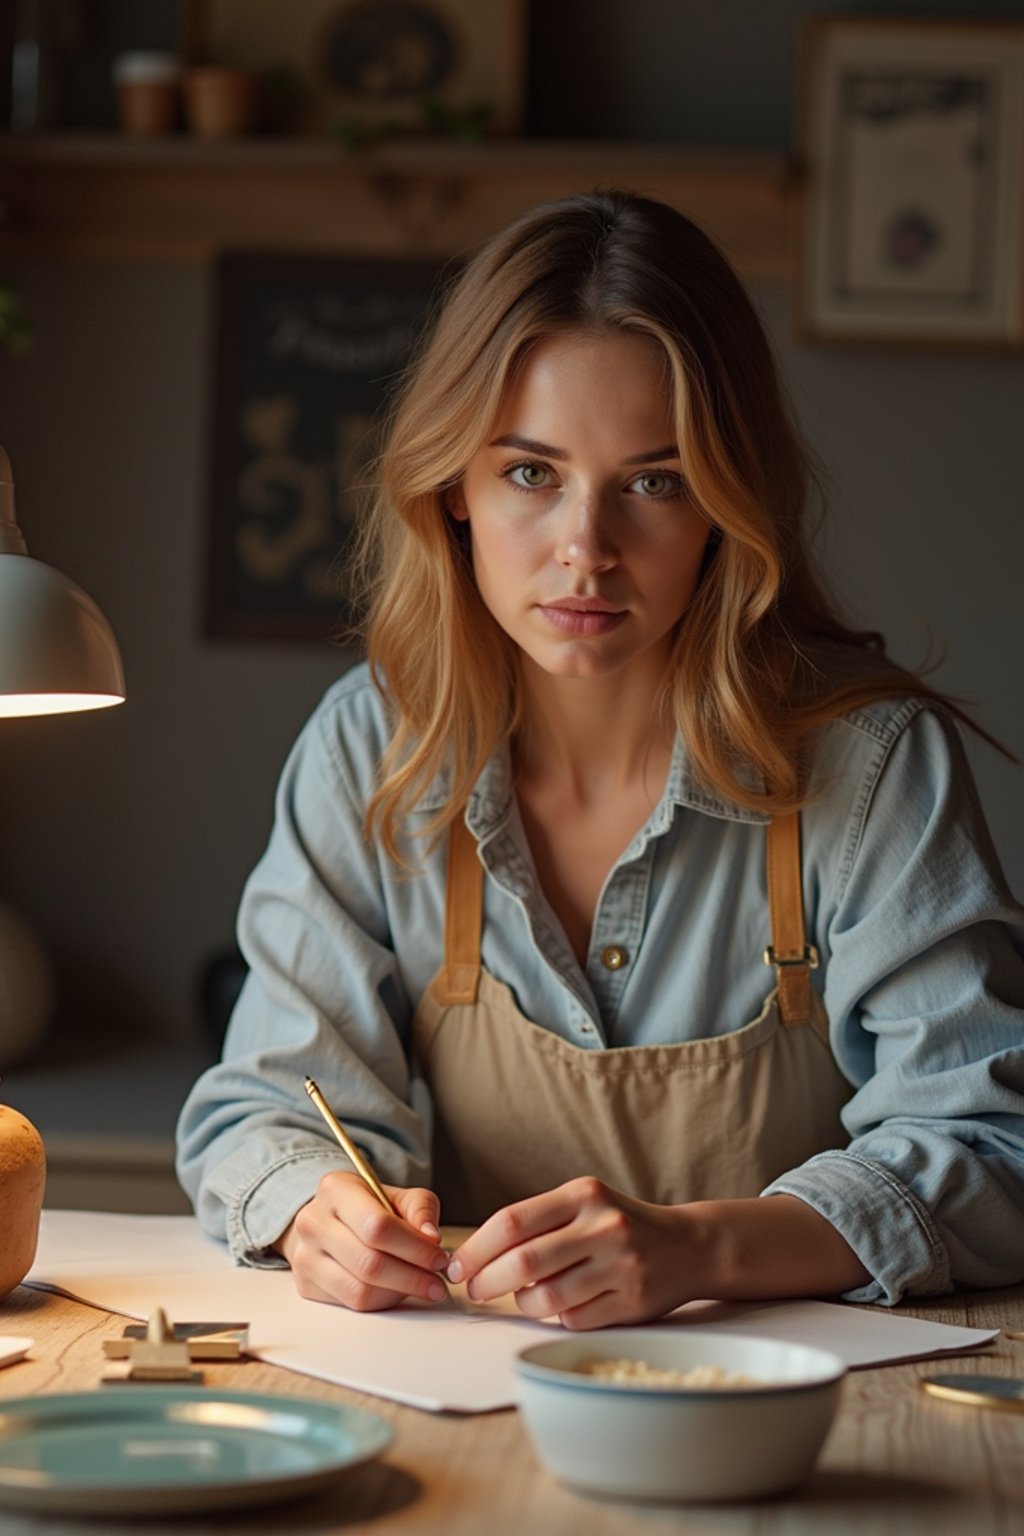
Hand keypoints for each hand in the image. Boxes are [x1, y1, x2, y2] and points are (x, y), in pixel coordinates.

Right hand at [275, 1171, 449, 1310]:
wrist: (327, 1220)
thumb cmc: (368, 1208)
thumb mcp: (397, 1195)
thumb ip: (420, 1209)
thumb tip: (431, 1238)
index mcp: (335, 1189)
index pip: (378, 1226)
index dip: (414, 1247)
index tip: (439, 1257)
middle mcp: (313, 1222)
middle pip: (369, 1263)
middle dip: (412, 1276)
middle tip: (437, 1281)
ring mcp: (304, 1256)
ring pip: (360, 1290)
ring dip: (400, 1293)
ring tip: (423, 1287)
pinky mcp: (306, 1285)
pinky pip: (351, 1304)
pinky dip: (382, 1302)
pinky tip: (397, 1290)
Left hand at [446, 1182, 870, 1328]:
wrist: (688, 1245)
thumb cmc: (618, 1223)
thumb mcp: (583, 1203)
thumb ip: (536, 1222)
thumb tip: (474, 1255)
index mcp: (584, 1194)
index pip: (512, 1221)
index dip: (476, 1248)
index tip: (456, 1265)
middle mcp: (604, 1226)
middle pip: (523, 1263)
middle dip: (486, 1281)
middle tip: (473, 1290)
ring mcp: (620, 1265)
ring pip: (545, 1298)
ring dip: (521, 1304)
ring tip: (522, 1298)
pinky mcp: (632, 1302)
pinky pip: (572, 1319)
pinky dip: (556, 1316)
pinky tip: (561, 1304)